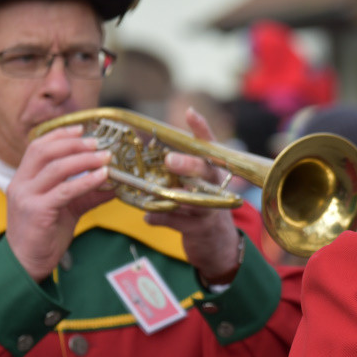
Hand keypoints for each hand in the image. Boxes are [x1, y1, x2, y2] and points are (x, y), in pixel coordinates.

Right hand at [5, 125, 113, 281]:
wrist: (27, 262)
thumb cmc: (45, 235)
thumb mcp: (67, 209)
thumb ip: (87, 194)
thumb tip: (114, 185)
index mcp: (24, 179)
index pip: (38, 146)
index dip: (60, 135)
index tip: (83, 129)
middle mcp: (21, 184)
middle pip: (45, 151)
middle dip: (73, 143)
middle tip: (98, 143)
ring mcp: (27, 197)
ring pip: (56, 168)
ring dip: (84, 159)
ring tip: (105, 157)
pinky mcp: (37, 211)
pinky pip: (65, 191)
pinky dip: (86, 181)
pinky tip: (102, 178)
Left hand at [143, 107, 241, 282]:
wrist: (217, 243)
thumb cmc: (200, 206)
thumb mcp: (192, 185)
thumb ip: (173, 172)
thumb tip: (140, 156)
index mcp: (213, 170)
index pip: (209, 146)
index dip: (201, 129)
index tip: (189, 113)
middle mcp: (216, 186)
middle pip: (205, 171)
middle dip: (189, 165)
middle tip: (170, 160)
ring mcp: (211, 208)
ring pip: (194, 198)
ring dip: (174, 194)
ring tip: (154, 190)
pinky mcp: (202, 228)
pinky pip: (178, 221)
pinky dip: (160, 218)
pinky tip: (148, 218)